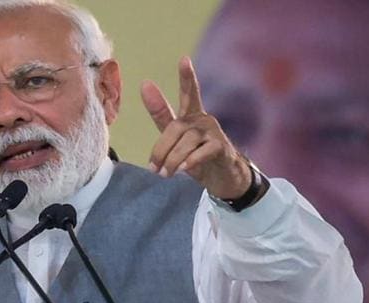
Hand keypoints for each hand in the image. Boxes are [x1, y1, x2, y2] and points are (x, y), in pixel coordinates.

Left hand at [141, 56, 250, 198]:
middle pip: (176, 127)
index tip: (184, 59)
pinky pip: (202, 152)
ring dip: (173, 160)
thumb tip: (145, 84)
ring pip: (187, 141)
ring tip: (166, 173)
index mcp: (191, 116)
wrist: (222, 177)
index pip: (189, 93)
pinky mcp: (222, 148)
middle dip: (161, 149)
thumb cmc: (196, 156)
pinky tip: (184, 169)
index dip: (187, 77)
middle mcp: (203, 120)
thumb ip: (161, 114)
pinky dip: (190, 161)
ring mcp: (214, 133)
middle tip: (153, 168)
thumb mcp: (175, 137)